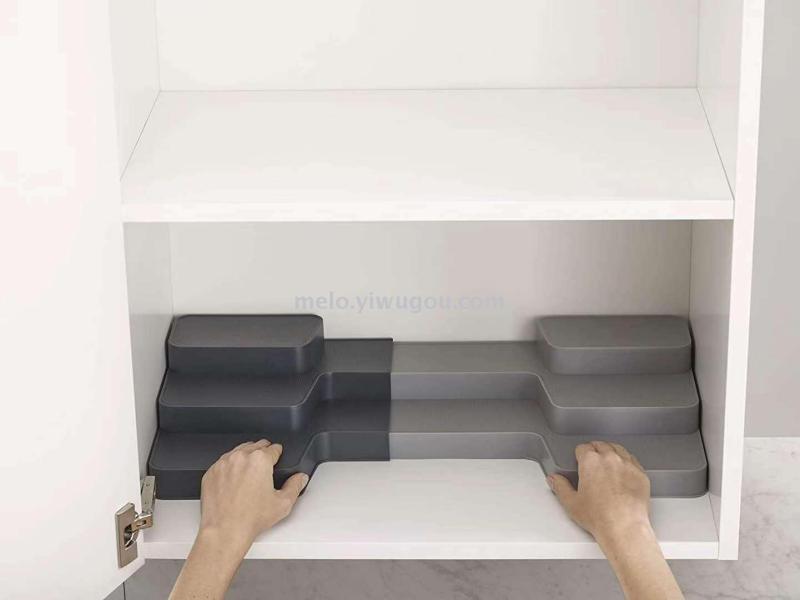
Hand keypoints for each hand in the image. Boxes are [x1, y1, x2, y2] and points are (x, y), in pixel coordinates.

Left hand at [170, 440, 308, 599]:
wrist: (225, 531)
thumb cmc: (250, 519)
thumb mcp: (283, 504)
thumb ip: (295, 486)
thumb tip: (300, 478)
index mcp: (260, 460)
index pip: (274, 448)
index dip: (278, 454)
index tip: (277, 458)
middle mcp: (240, 457)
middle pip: (255, 445)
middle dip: (262, 453)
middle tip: (265, 468)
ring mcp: (223, 463)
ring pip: (238, 452)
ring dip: (245, 458)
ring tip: (250, 474)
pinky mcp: (211, 472)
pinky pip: (223, 462)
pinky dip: (230, 467)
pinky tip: (234, 481)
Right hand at [548, 442, 684, 599]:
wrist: (624, 527)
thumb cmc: (600, 517)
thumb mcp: (571, 503)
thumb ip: (560, 487)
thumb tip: (554, 479)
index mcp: (590, 461)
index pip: (583, 447)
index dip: (579, 454)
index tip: (579, 460)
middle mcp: (610, 458)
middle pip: (601, 445)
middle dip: (595, 450)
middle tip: (592, 461)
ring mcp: (627, 464)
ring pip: (618, 448)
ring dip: (611, 452)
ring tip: (608, 462)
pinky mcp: (641, 473)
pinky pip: (633, 459)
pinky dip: (626, 462)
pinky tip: (623, 471)